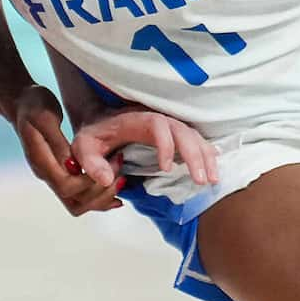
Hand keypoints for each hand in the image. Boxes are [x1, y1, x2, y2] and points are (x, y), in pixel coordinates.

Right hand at [9, 87, 125, 215]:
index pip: (67, 187)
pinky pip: (80, 194)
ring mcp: (52, 175)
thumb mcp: (45, 117)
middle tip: (120, 172)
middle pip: (75, 202)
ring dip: (102, 197)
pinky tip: (115, 182)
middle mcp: (46, 174)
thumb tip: (72, 165)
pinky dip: (99, 193)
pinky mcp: (60, 173)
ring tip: (122, 179)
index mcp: (41, 162)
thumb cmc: (34, 105)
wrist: (22, 104)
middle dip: (101, 192)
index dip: (90, 182)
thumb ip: (58, 142)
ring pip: (78, 203)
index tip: (108, 163)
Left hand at [72, 107, 220, 189]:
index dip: (166, 145)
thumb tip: (107, 180)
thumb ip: (91, 163)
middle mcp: (157, 119)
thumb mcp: (84, 147)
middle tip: (202, 181)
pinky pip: (196, 141)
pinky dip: (207, 154)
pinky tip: (215, 169)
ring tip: (212, 180)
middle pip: (183, 131)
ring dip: (206, 157)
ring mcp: (169, 126)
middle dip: (195, 155)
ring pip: (194, 136)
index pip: (158, 125)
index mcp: (137, 120)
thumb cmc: (94, 134)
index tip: (166, 168)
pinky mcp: (174, 135)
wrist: (100, 121)